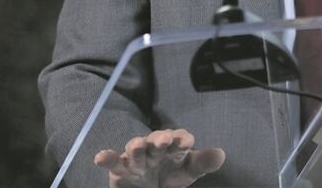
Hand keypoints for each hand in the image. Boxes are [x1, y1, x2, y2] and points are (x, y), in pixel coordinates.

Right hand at [94, 129, 225, 187]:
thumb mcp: (188, 170)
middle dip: (160, 139)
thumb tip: (221, 154)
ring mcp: (137, 157)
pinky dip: (106, 157)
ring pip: (135, 148)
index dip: (183, 140)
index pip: (180, 139)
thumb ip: (203, 163)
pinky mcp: (120, 168)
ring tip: (138, 145)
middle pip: (157, 140)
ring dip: (136, 146)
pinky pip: (113, 161)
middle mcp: (155, 148)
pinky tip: (100, 156)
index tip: (187, 141)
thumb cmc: (171, 173)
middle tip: (164, 139)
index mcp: (174, 146)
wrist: (149, 185)